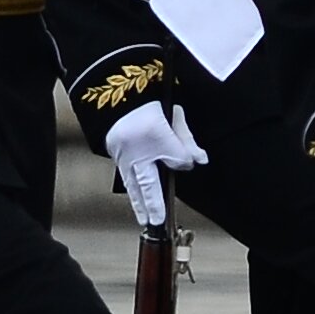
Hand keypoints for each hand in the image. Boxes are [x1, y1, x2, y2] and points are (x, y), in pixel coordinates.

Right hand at [103, 99, 207, 230]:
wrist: (119, 91)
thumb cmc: (150, 103)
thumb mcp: (175, 116)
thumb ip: (187, 141)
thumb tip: (198, 161)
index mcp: (152, 132)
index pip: (172, 155)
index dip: (178, 167)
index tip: (182, 178)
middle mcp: (135, 148)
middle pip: (144, 182)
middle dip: (151, 203)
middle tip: (155, 222)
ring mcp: (123, 153)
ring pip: (132, 183)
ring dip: (139, 202)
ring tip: (145, 219)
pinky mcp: (115, 153)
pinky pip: (126, 177)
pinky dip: (132, 190)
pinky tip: (136, 199)